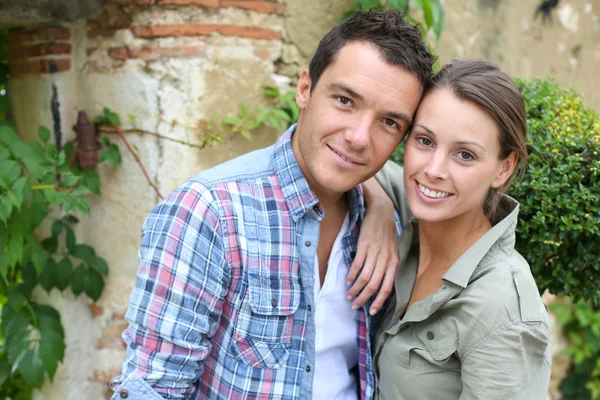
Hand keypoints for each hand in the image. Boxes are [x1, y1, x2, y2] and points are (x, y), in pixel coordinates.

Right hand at [346, 177, 398, 314]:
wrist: (382, 212)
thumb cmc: (386, 233)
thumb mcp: (393, 250)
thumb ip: (388, 266)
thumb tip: (381, 284)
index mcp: (394, 262)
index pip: (388, 288)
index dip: (379, 301)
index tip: (371, 311)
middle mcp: (386, 259)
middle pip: (375, 286)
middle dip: (364, 298)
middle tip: (355, 305)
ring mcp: (375, 252)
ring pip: (365, 277)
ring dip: (356, 288)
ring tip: (349, 294)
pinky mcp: (364, 245)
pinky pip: (358, 264)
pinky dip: (352, 275)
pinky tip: (347, 280)